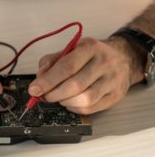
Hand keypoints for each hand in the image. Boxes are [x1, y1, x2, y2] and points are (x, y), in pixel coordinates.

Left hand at [27, 37, 144, 114]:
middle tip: (44, 96)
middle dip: (53, 94)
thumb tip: (39, 77)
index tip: (34, 89)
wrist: (123, 57)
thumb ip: (52, 60)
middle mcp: (104, 63)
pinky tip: (70, 102)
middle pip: (75, 85)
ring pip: (84, 99)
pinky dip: (75, 108)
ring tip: (59, 97)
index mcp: (89, 47)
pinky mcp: (115, 96)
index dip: (48, 80)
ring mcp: (112, 80)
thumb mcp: (71, 49)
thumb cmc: (92, 54)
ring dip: (65, 101)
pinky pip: (91, 108)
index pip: (66, 66)